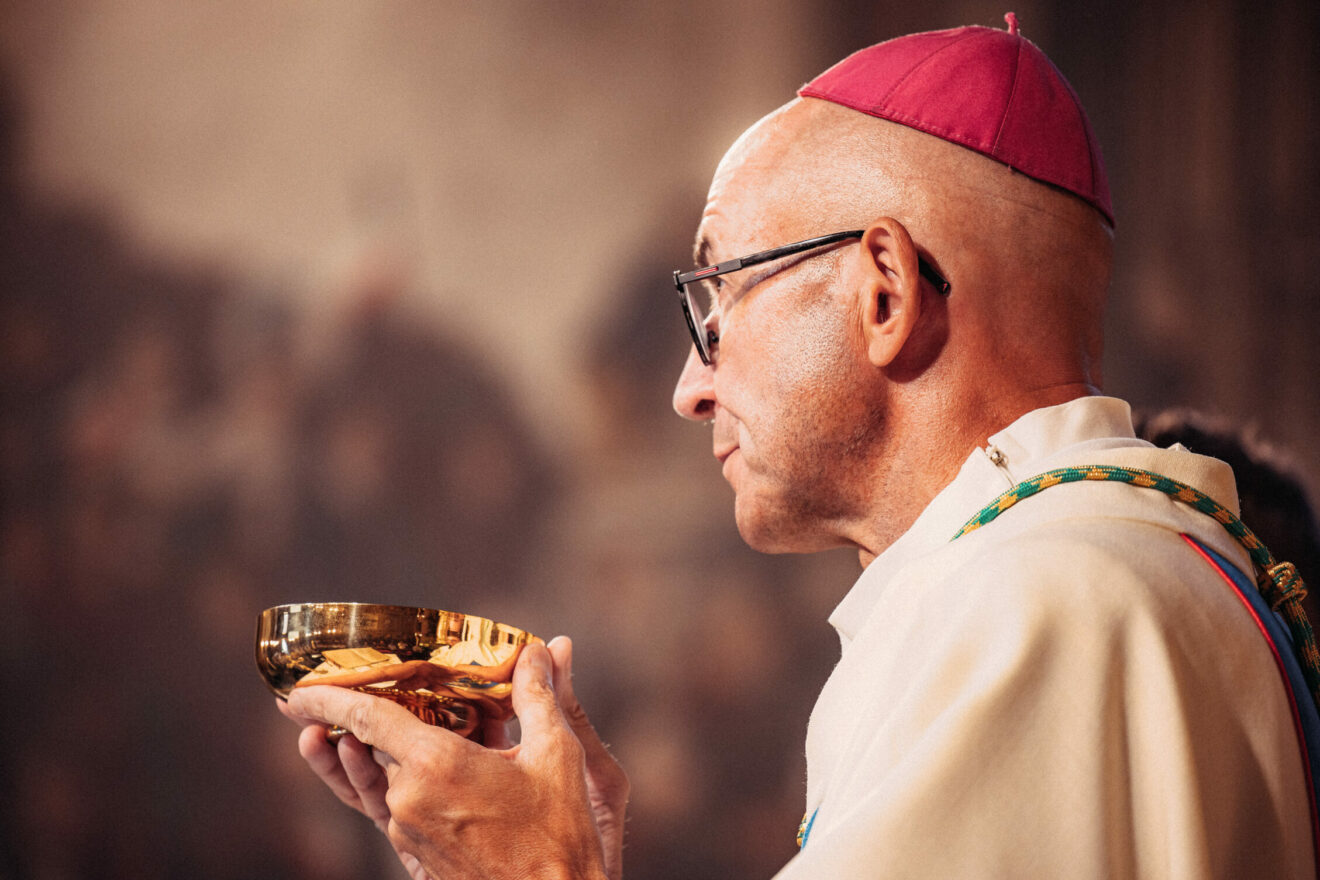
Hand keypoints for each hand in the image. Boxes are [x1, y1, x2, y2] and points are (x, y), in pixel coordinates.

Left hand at [280, 637, 627, 879]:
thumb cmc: (558, 835)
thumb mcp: (557, 753)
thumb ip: (540, 694)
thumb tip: (548, 649)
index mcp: (437, 765)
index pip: (366, 717)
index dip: (328, 696)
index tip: (295, 689)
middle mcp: (409, 799)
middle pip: (368, 745)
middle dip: (353, 718)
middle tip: (332, 693)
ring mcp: (408, 831)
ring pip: (373, 780)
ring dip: (354, 755)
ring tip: (327, 735)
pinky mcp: (416, 854)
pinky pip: (382, 808)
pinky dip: (372, 783)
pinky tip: (381, 771)